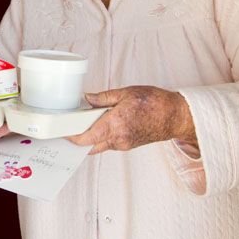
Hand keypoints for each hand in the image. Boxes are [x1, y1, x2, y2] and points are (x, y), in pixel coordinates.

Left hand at [67, 86, 195, 154]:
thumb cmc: (156, 103)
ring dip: (89, 137)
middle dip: (77, 138)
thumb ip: (103, 98)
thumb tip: (87, 99)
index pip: (85, 137)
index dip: (71, 136)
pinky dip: (100, 136)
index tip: (62, 130)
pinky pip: (108, 144)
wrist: (175, 116)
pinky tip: (100, 124)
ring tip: (85, 122)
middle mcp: (118, 139)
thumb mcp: (126, 93)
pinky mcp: (127, 146)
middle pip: (89, 145)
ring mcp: (123, 144)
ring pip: (98, 145)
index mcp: (115, 124)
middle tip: (70, 126)